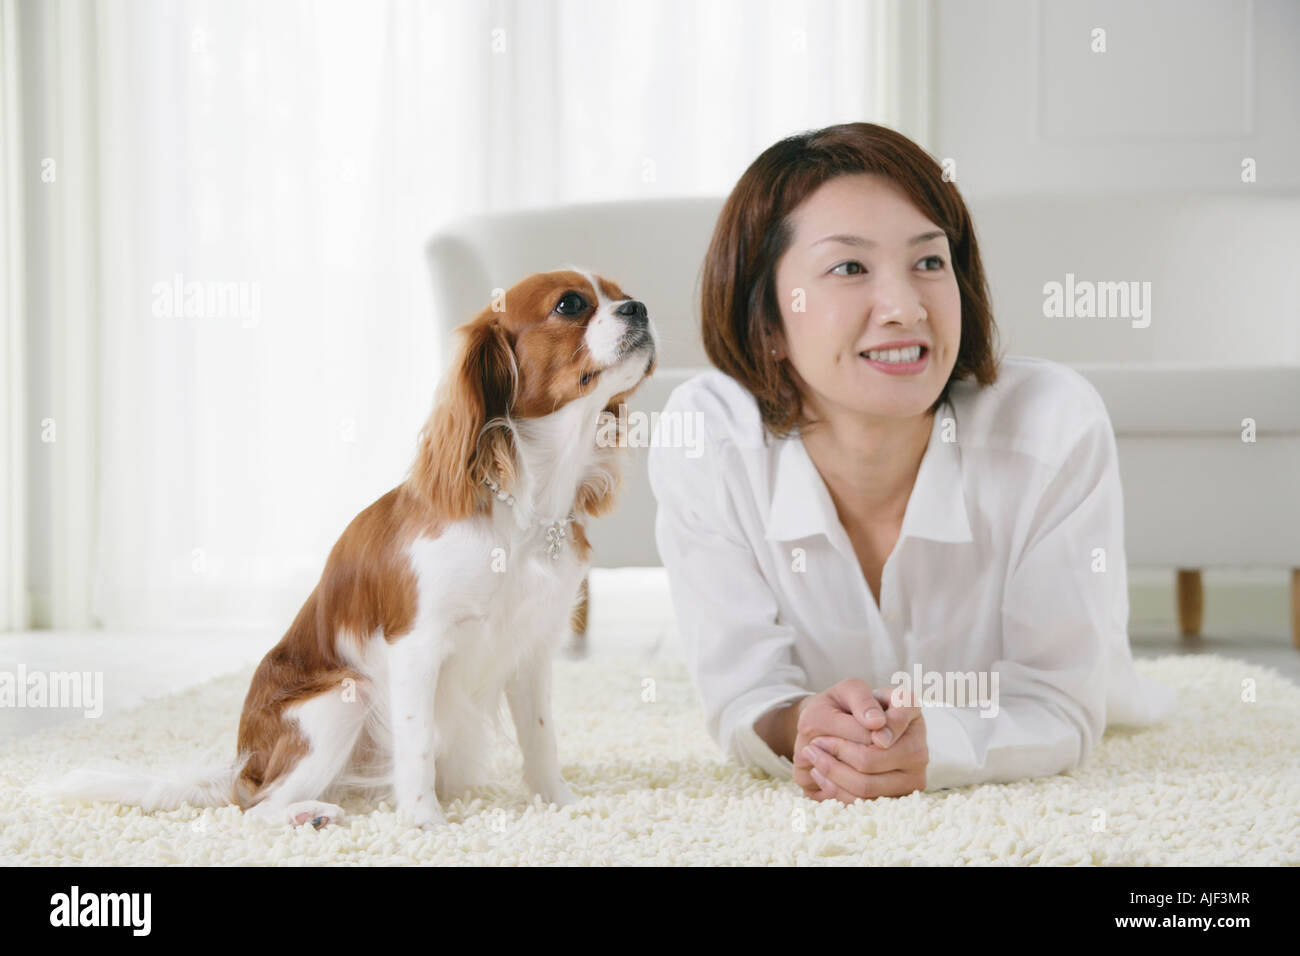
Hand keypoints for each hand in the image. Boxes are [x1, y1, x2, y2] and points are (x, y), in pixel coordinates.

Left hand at [792, 681, 927, 801]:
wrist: (841, 727)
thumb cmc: (847, 706)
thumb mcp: (849, 690)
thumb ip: (862, 699)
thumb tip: (876, 723)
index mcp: (910, 710)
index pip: (892, 723)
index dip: (862, 731)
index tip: (836, 729)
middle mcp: (918, 746)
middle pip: (872, 761)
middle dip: (837, 752)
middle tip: (815, 742)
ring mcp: (911, 777)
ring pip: (865, 786)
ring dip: (831, 771)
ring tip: (813, 756)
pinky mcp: (896, 799)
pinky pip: (861, 803)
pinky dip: (833, 788)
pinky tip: (820, 772)